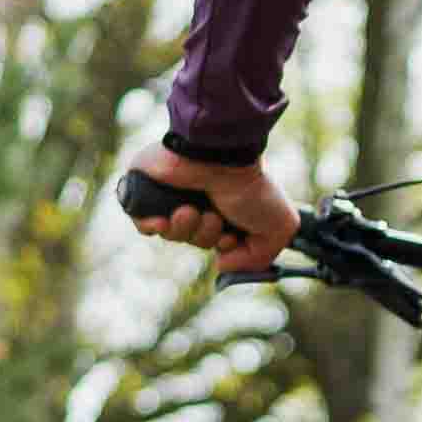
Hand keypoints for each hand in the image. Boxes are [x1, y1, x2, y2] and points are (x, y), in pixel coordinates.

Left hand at [121, 146, 295, 277]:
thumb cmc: (250, 187)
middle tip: (213, 217)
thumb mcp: (279, 228)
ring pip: (171, 235)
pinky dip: (152, 227)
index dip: (224, 248)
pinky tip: (163, 220)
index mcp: (228, 207)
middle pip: (196, 240)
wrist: (219, 156)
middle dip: (205, 237)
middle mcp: (201, 201)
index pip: (219, 243)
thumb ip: (259, 258)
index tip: (230, 237)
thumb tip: (223, 264)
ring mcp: (173, 195)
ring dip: (183, 229)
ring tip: (189, 209)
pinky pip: (142, 224)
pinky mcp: (148, 190)